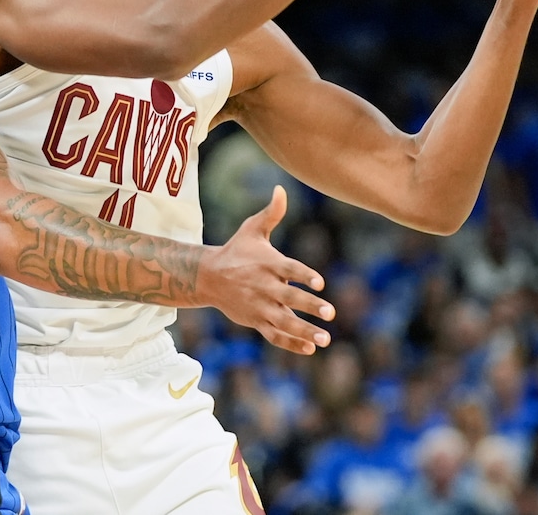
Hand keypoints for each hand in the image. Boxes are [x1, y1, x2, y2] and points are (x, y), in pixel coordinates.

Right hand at [200, 186, 335, 354]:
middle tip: (330, 313)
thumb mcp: (252, 229)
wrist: (207, 276)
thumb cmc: (236, 250)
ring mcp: (259, 306)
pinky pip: (273, 335)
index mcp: (267, 263)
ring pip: (283, 321)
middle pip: (289, 297)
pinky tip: (309, 348)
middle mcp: (264, 286)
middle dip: (309, 306)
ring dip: (304, 331)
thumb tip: (281, 189)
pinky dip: (290, 343)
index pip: (288, 269)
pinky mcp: (255, 320)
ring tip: (325, 338)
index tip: (320, 282)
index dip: (304, 275)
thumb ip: (271, 213)